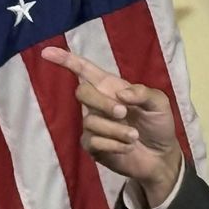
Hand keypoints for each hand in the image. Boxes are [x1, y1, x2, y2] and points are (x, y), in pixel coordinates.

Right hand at [42, 46, 183, 204]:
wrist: (161, 156)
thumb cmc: (158, 124)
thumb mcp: (160, 104)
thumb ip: (144, 93)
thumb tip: (121, 93)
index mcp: (111, 87)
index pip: (84, 70)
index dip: (66, 60)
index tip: (47, 52)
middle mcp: (98, 103)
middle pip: (82, 92)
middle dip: (102, 103)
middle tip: (123, 113)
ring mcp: (92, 124)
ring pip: (90, 121)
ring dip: (116, 130)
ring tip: (134, 136)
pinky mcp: (92, 145)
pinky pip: (94, 141)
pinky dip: (115, 145)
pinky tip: (127, 147)